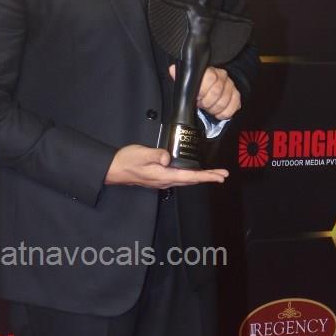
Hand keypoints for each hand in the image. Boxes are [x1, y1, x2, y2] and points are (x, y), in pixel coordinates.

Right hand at [105, 145, 228, 187]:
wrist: (113, 170)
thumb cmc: (126, 161)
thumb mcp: (141, 154)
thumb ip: (156, 154)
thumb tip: (168, 157)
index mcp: (164, 175)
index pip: (191, 176)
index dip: (207, 176)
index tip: (220, 175)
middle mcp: (165, 181)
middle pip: (191, 180)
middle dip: (208, 178)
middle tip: (222, 175)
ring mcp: (162, 181)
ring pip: (186, 181)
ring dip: (200, 178)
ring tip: (212, 175)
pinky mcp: (158, 178)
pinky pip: (179, 179)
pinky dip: (190, 177)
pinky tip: (192, 174)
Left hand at [168, 64, 240, 119]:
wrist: (213, 92)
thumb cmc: (199, 89)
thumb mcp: (188, 83)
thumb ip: (182, 77)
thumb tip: (172, 69)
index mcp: (209, 71)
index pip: (210, 78)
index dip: (202, 91)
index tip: (197, 97)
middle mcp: (222, 76)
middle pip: (217, 92)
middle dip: (207, 103)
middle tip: (202, 105)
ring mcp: (230, 85)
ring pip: (224, 101)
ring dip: (215, 109)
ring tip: (209, 109)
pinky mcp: (236, 95)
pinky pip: (234, 106)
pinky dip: (225, 113)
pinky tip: (219, 113)